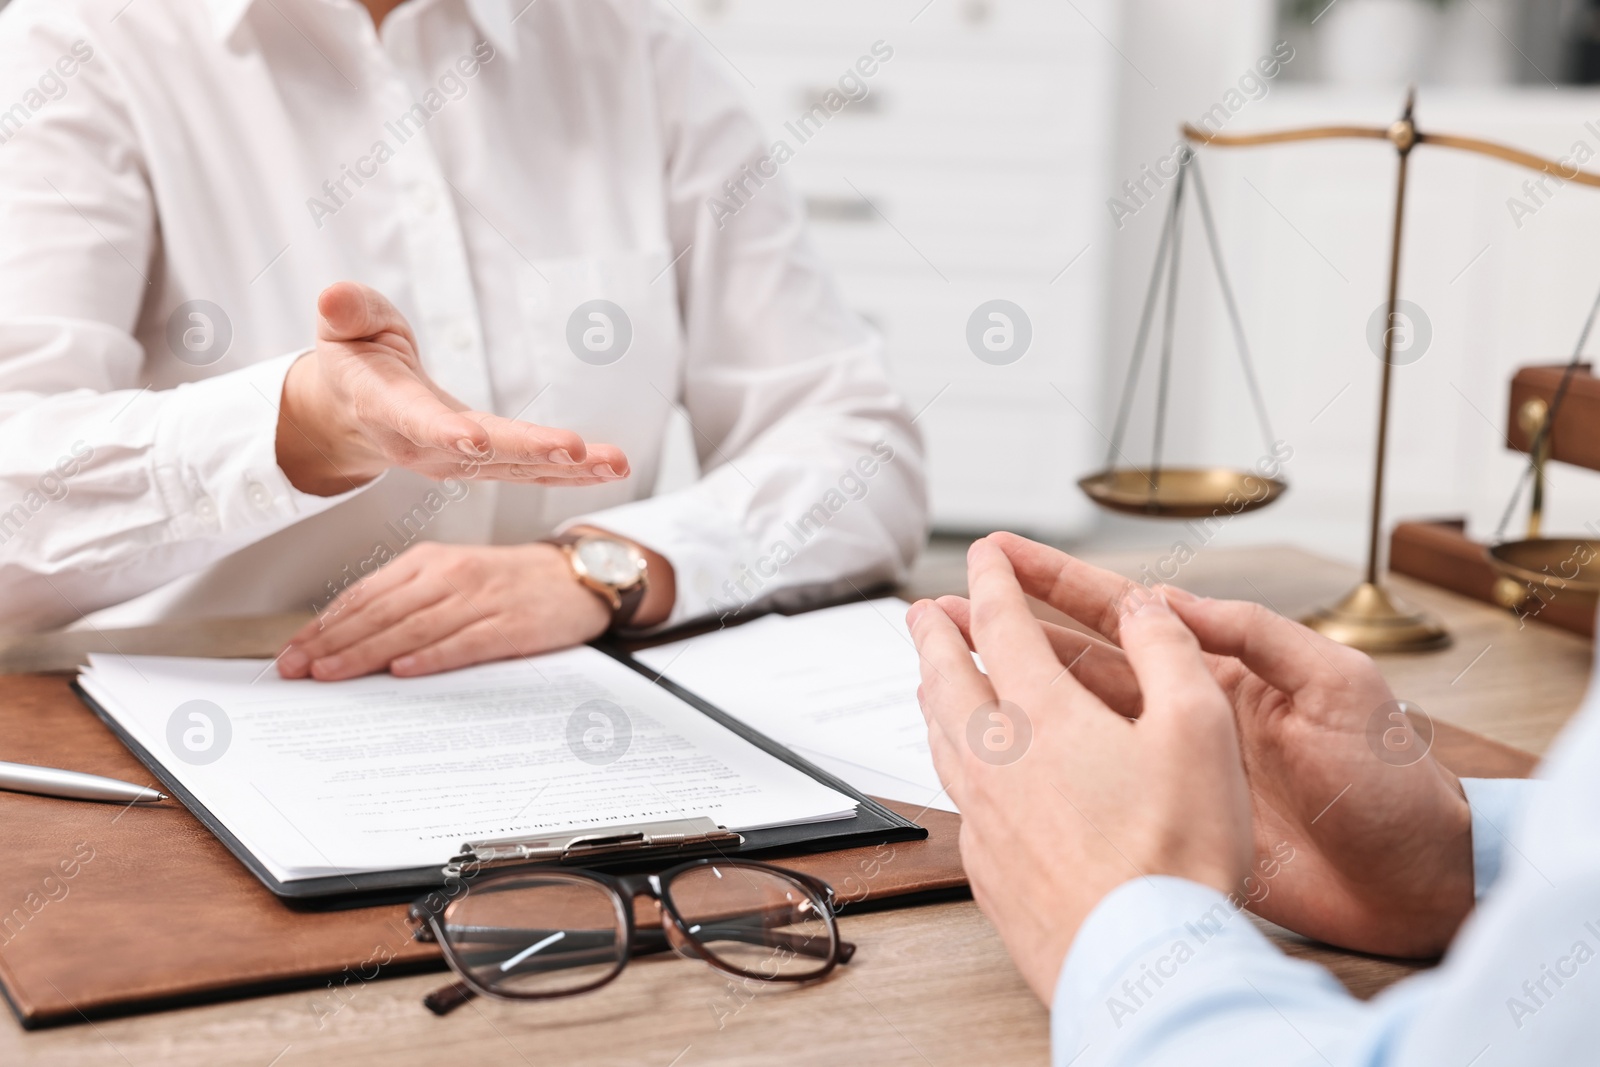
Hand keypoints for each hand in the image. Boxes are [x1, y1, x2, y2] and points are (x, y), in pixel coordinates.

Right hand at [276, 281, 629, 495]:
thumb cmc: (355, 357)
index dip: (443, 431)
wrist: (353, 411)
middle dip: (529, 451)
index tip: (475, 438)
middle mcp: (424, 446)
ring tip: (615, 464)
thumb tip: (333, 296)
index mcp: (386, 408)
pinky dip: (574, 473)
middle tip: (574, 449)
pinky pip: (532, 473)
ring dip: (569, 469)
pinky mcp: (487, 465)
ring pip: (517, 469)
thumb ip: (346, 312)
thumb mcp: (343, 326)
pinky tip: (612, 469)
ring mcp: (458, 463)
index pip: (415, 420)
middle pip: (482, 453)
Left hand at [277, 541, 610, 679]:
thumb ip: (407, 602)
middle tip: (297, 669)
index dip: (325, 624)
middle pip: (381, 612)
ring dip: (367, 652)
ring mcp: (480, 599)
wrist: (577, 577)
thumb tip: (350, 638)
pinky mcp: (510, 625)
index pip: (366, 594)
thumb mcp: (453, 578)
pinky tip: (404, 670)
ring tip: (332, 674)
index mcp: (430, 561)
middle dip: (332, 642)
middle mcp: (450, 576)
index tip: (292, 651)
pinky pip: (464, 642)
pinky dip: (432, 656)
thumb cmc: (510, 584)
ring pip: (412, 628)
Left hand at [906, 537, 1253, 1001]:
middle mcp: (996, 758)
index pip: (1002, 623)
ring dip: (930, 695)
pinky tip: (960, 775)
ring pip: (938, 738)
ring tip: (928, 680)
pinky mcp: (985, 867)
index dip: (992, 579)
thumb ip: (1168, 653)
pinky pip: (952, 795)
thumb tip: (1146, 606)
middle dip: (934, 633)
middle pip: (946, 677)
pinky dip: (947, 762)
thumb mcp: (1198, 729)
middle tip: (923, 610)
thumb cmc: (1174, 854)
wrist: (1140, 962)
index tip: (983, 553)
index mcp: (1042, 713)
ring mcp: (982, 816)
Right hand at [932, 533, 1474, 958]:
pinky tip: (1006, 755)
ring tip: (955, 665)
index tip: (1006, 554)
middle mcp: (1188, 713)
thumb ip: (1256, 636)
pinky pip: (1094, 784)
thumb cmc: (1392, 784)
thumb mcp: (1337, 686)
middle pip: (1082, 660)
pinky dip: (1045, 766)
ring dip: (1016, 690)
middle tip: (952, 603)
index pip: (1127, 614)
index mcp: (1225, 670)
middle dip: (1015, 627)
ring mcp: (1174, 769)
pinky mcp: (1172, 823)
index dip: (1062, 581)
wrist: (1416, 884)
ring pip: (1074, 720)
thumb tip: (1171, 603)